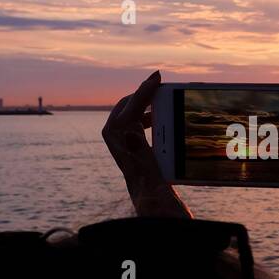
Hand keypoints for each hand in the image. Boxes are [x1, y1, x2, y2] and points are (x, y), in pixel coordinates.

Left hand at [102, 70, 190, 218]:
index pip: (132, 105)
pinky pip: (135, 120)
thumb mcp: (148, 168)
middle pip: (128, 104)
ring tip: (163, 98)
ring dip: (145, 103)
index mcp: (119, 137)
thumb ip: (139, 150)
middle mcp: (115, 135)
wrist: (149, 201)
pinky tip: (161, 116)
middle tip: (161, 83)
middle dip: (144, 93)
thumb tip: (130, 133)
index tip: (158, 76)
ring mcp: (119, 138)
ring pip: (130, 111)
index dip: (145, 89)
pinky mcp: (126, 143)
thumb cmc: (152, 186)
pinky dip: (147, 114)